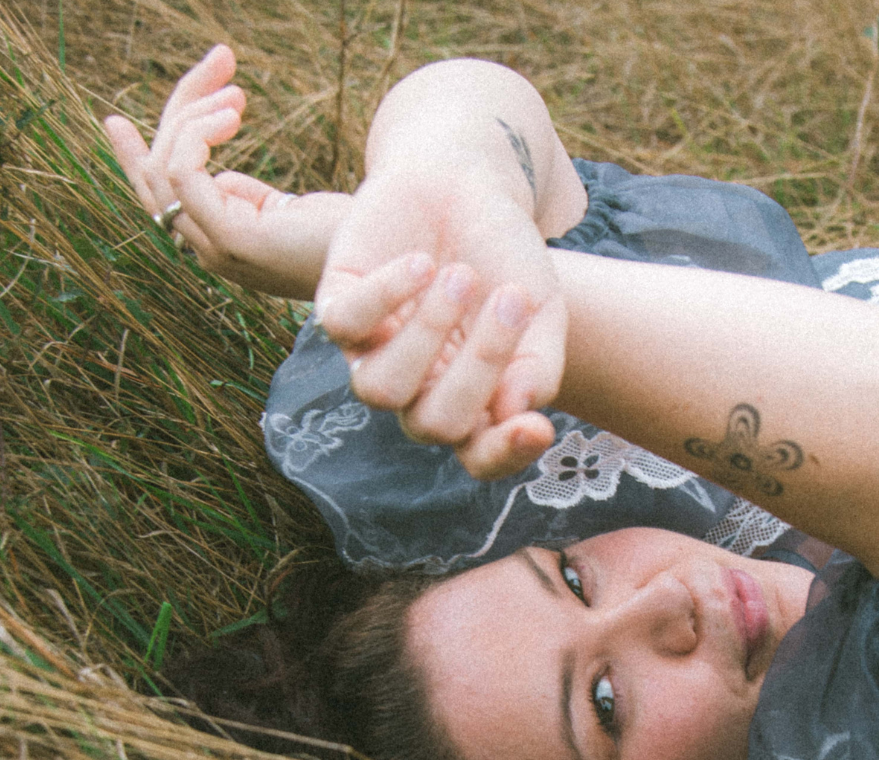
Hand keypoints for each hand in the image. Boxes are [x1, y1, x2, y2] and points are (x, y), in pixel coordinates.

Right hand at [104, 46, 349, 300]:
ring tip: (239, 93)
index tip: (113, 119)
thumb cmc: (345, 236)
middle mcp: (207, 248)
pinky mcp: (235, 242)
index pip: (158, 196)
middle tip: (224, 59)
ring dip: (194, 114)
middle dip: (182, 106)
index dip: (132, 157)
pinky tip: (231, 117)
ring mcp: (218, 248)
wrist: (388, 266)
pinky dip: (197, 137)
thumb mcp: (286, 210)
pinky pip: (186, 178)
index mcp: (215, 240)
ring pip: (166, 168)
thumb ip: (248, 197)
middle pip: (158, 171)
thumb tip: (222, 177)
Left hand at [313, 59, 577, 478]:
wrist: (464, 184)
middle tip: (511, 299)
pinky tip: (421, 263)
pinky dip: (386, 295)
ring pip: (379, 391)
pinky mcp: (337, 306)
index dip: (505, 455)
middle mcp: (416, 389)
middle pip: (434, 425)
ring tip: (459, 276)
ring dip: (425, 335)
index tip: (538, 427)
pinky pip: (346, 326)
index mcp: (469, 400)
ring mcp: (372, 353)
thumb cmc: (504, 258)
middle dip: (479, 365)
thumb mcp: (541, 310)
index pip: (479, 457)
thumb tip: (518, 412)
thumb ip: (538, 365)